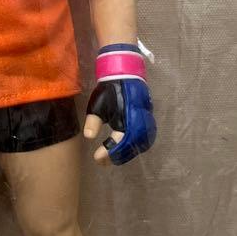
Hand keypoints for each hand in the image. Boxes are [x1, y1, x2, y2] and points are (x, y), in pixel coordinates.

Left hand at [84, 44, 156, 165]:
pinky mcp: (147, 120)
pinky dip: (136, 147)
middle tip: (103, 161)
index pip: (120, 140)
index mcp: (127, 116)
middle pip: (132, 146)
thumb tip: (89, 136)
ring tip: (113, 159)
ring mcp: (146, 120)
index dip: (110, 152)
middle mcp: (139, 120)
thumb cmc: (110, 89)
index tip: (97, 158)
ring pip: (140, 144)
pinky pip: (145, 138)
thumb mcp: (98, 103)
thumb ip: (94, 120)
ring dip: (127, 154)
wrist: (126, 74)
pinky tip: (126, 151)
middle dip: (118, 156)